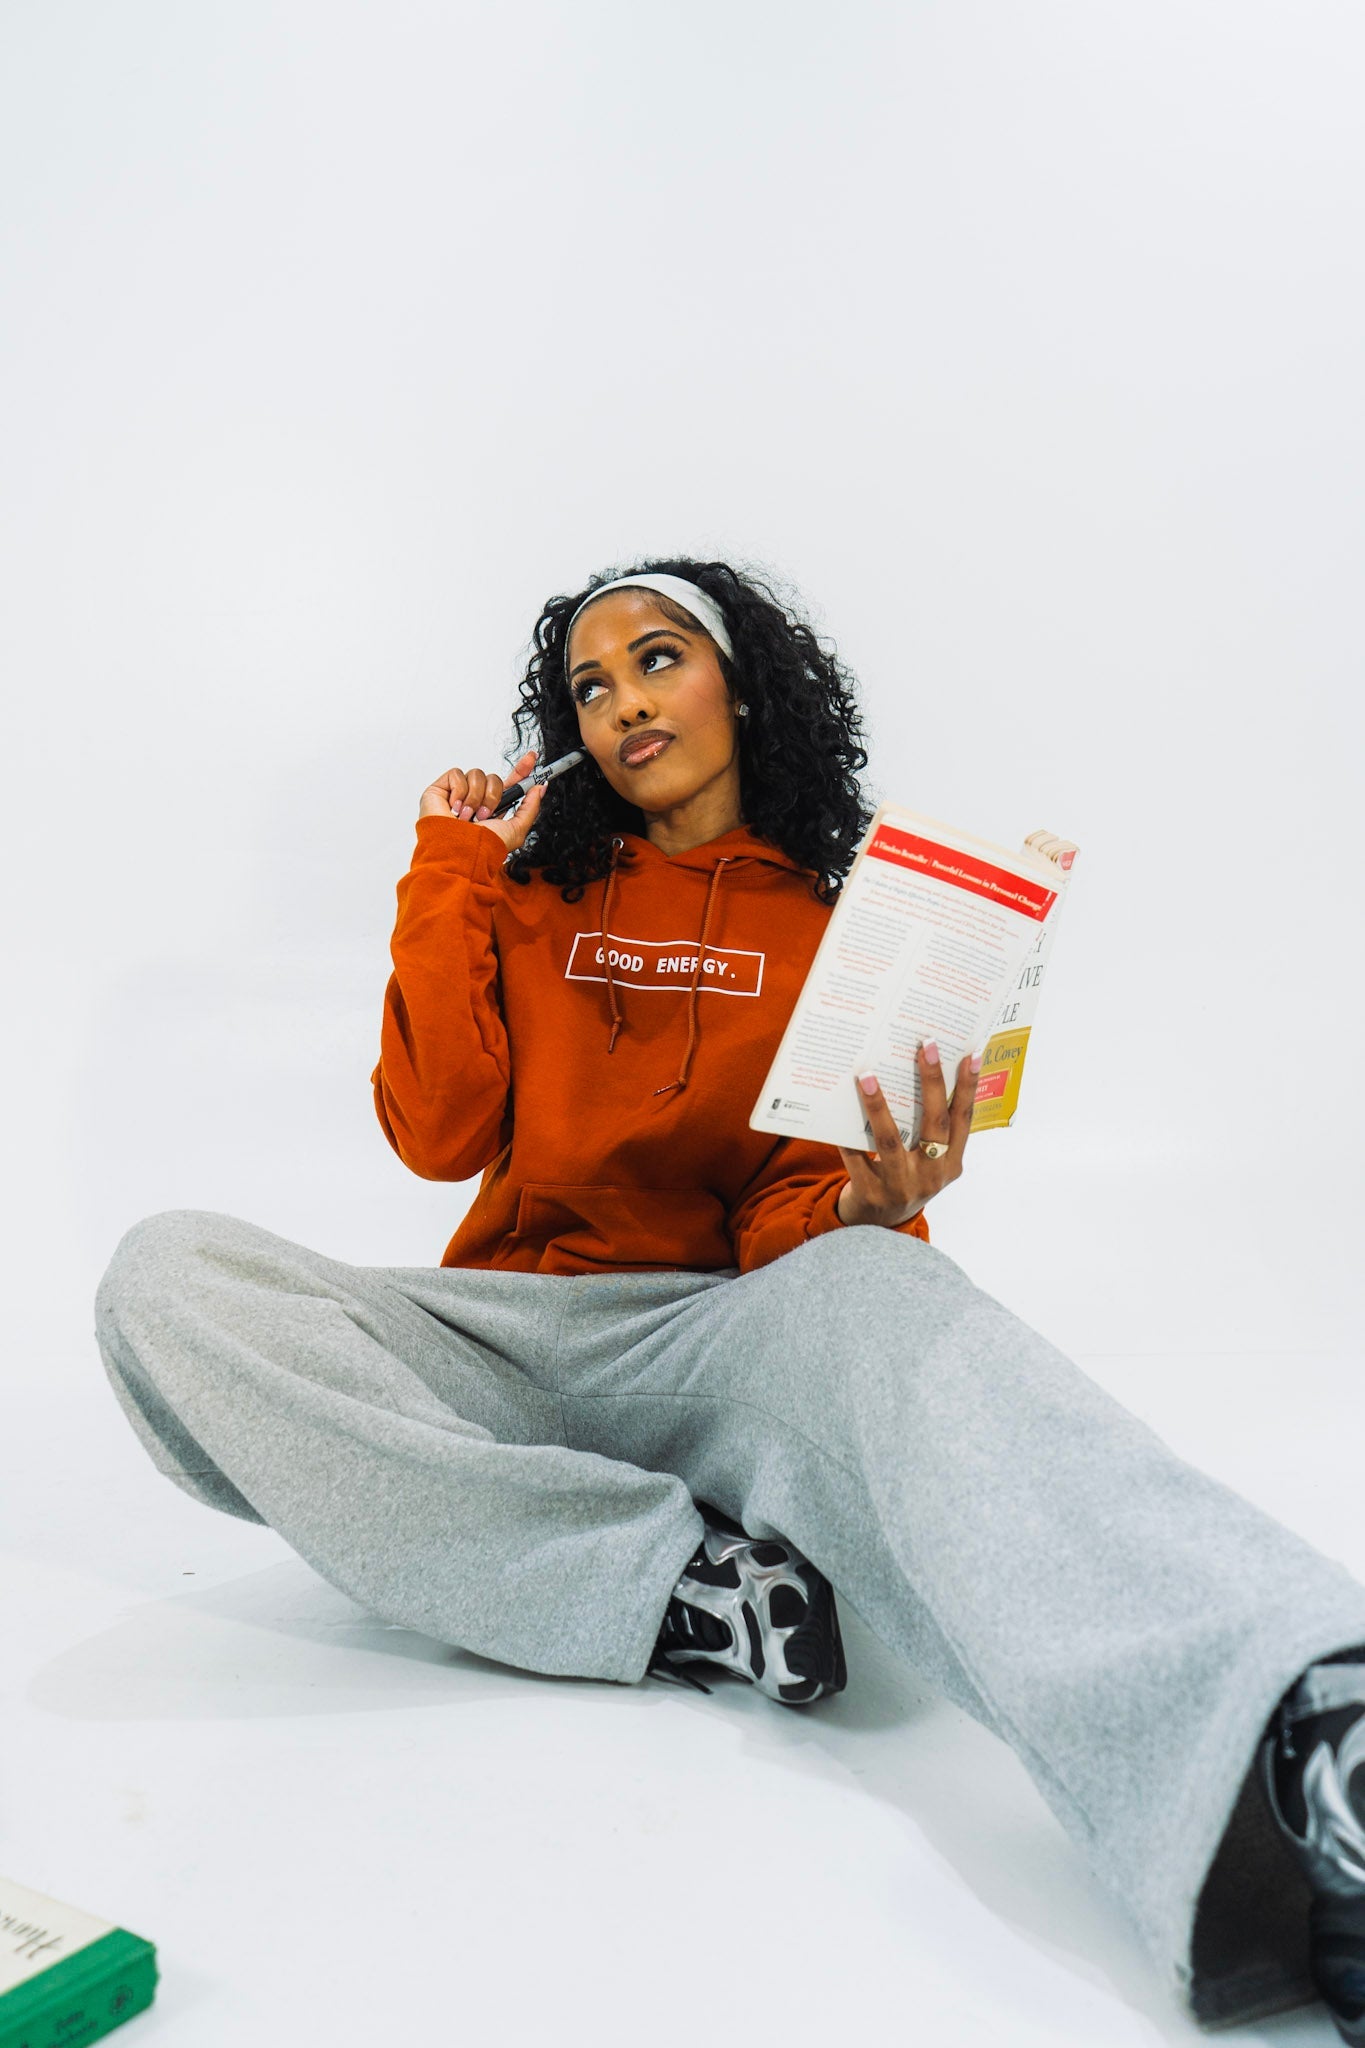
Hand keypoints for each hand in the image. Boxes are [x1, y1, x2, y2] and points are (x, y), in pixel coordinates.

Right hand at [418, 749, 547, 851]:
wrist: (458, 850)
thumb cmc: (483, 847)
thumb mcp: (516, 830)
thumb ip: (530, 808)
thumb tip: (540, 788)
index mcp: (495, 807)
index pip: (510, 783)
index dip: (522, 769)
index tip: (532, 757)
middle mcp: (478, 799)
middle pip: (494, 778)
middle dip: (493, 796)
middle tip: (484, 815)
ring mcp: (459, 793)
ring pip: (477, 775)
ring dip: (476, 798)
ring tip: (467, 817)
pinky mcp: (442, 788)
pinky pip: (457, 775)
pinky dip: (459, 792)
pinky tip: (454, 808)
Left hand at [834, 1040, 979, 1228]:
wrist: (876, 1227)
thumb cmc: (905, 1180)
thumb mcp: (928, 1162)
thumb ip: (929, 1130)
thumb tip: (922, 1073)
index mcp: (951, 1164)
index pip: (964, 1120)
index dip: (969, 1088)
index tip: (971, 1054)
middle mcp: (931, 1177)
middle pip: (935, 1125)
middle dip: (932, 1082)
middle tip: (925, 1046)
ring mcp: (901, 1187)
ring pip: (890, 1141)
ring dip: (879, 1106)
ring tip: (866, 1075)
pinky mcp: (871, 1194)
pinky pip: (856, 1158)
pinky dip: (847, 1135)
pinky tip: (838, 1109)